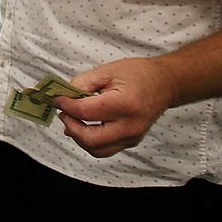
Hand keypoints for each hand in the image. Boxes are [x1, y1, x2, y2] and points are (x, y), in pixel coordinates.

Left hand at [55, 57, 176, 158]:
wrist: (164, 84)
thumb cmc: (137, 74)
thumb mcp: (106, 71)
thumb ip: (82, 84)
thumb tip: (63, 97)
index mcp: (124, 105)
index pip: (86, 113)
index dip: (66, 106)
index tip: (57, 99)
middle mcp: (130, 126)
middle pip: (90, 139)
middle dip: (71, 126)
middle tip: (63, 112)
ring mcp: (132, 137)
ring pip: (96, 149)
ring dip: (78, 137)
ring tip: (72, 119)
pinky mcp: (131, 141)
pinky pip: (105, 148)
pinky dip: (90, 140)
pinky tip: (82, 127)